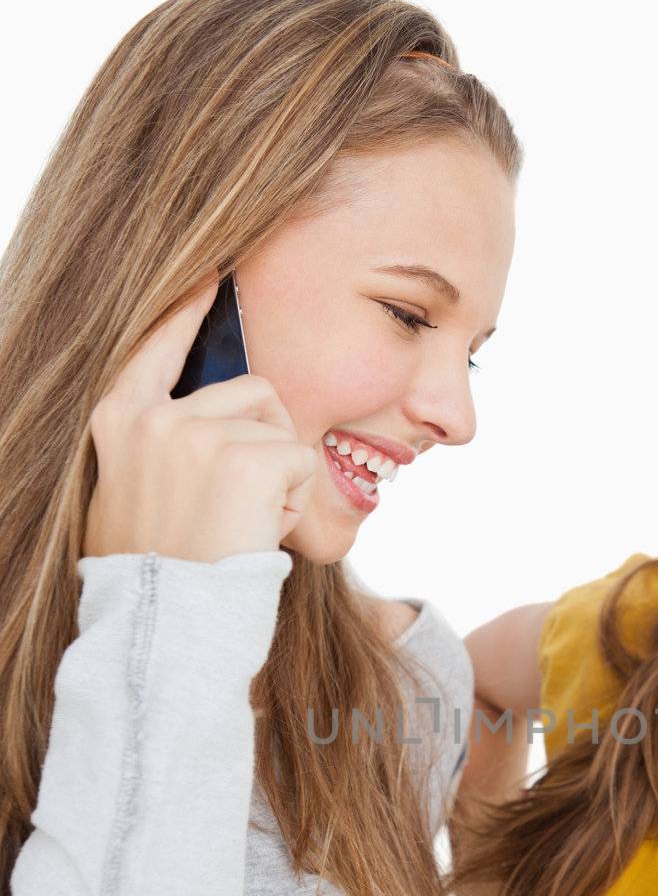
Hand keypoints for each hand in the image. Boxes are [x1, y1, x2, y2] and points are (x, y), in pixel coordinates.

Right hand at [83, 276, 319, 562]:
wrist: (163, 621)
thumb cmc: (154, 572)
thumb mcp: (127, 496)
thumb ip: (156, 450)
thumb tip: (193, 425)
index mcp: (120, 422)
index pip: (157, 347)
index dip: (187, 309)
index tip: (211, 274)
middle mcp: (156, 419)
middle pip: (252, 390)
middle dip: (265, 442)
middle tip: (237, 505)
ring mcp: (199, 435)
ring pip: (280, 428)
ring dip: (279, 476)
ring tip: (242, 521)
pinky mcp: (245, 459)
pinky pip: (299, 463)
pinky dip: (292, 501)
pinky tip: (257, 530)